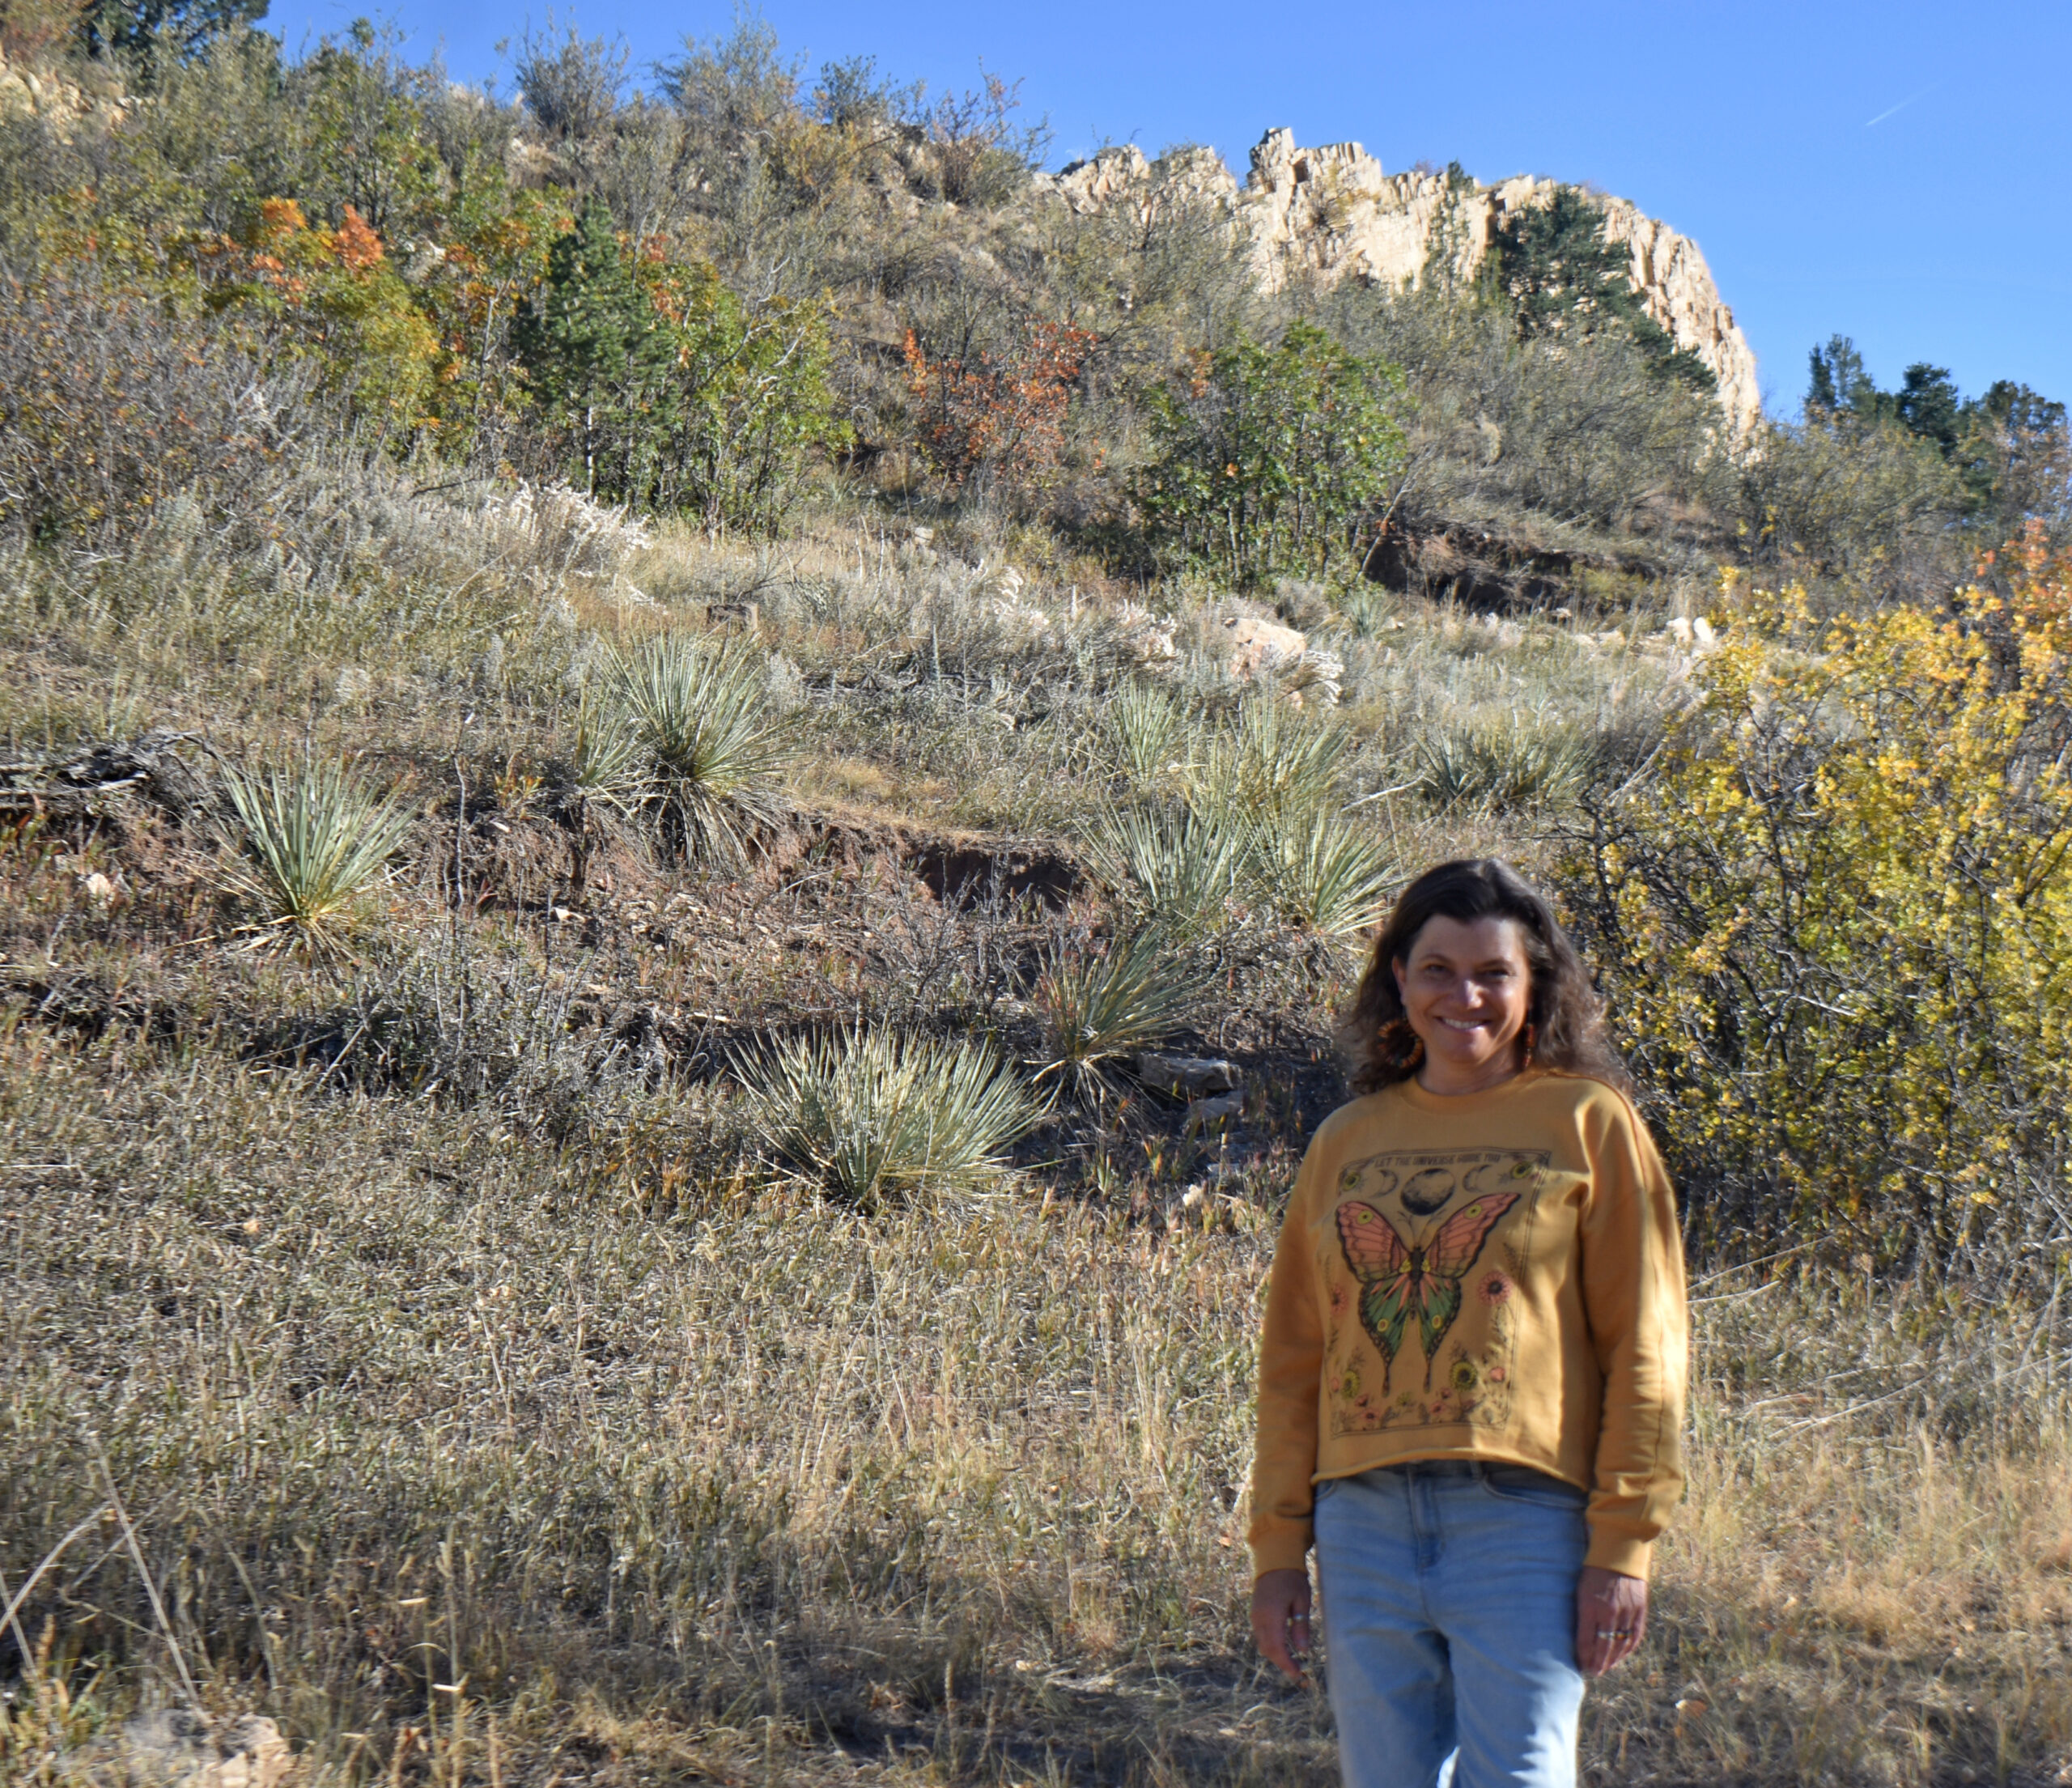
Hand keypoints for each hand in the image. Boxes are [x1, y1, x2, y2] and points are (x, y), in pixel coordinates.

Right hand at [1251, 1567, 1312, 1681]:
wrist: (1274, 1560)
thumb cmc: (1292, 1578)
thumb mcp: (1302, 1601)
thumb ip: (1301, 1627)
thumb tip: (1303, 1651)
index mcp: (1271, 1616)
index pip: (1277, 1648)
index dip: (1286, 1664)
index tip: (1298, 1674)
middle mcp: (1259, 1618)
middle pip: (1268, 1650)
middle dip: (1282, 1663)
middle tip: (1298, 1672)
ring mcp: (1255, 1616)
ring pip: (1263, 1644)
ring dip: (1276, 1655)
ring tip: (1292, 1662)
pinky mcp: (1255, 1614)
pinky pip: (1261, 1635)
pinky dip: (1271, 1645)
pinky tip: (1284, 1646)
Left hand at [1574, 1565, 1647, 1675]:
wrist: (1618, 1552)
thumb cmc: (1592, 1570)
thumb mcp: (1579, 1588)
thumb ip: (1580, 1612)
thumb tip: (1577, 1635)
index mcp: (1590, 1605)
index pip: (1585, 1640)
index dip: (1583, 1656)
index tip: (1579, 1666)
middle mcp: (1609, 1612)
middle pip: (1603, 1646)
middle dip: (1596, 1663)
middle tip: (1591, 1673)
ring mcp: (1626, 1612)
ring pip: (1620, 1645)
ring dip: (1612, 1660)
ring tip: (1604, 1668)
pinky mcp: (1639, 1610)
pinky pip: (1634, 1636)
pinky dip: (1627, 1649)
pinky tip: (1620, 1656)